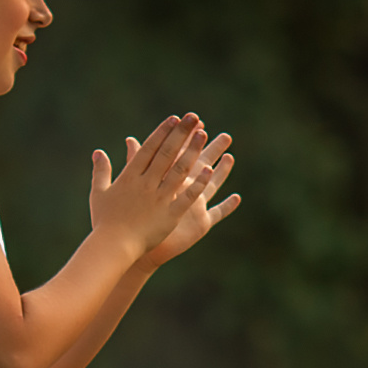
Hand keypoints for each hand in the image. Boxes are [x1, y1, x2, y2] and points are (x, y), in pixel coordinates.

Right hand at [88, 114, 226, 258]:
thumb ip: (101, 171)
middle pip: (166, 153)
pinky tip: (209, 170)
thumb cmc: (104, 221)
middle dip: (180, 133)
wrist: (112, 247)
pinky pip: (186, 197)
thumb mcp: (99, 193)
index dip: (162, 132)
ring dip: (191, 151)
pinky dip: (197, 183)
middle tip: (193, 117)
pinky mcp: (170, 215)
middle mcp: (146, 184)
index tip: (174, 118)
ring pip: (178, 170)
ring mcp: (159, 199)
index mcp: (130, 177)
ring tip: (203, 135)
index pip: (149, 148)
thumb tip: (98, 152)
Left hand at [145, 133, 239, 265]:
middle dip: (212, 150)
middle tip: (226, 136)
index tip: (197, 122)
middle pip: (200, 167)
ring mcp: (193, 207)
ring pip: (211, 186)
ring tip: (230, 158)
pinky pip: (216, 214)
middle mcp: (182, 191)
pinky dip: (226, 206)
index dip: (188, 139)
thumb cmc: (132, 218)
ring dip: (221, 172)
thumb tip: (130, 139)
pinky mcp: (199, 224)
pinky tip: (237, 198)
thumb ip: (134, 161)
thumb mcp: (132, 185)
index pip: (181, 154)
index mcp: (167, 179)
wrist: (134, 245)